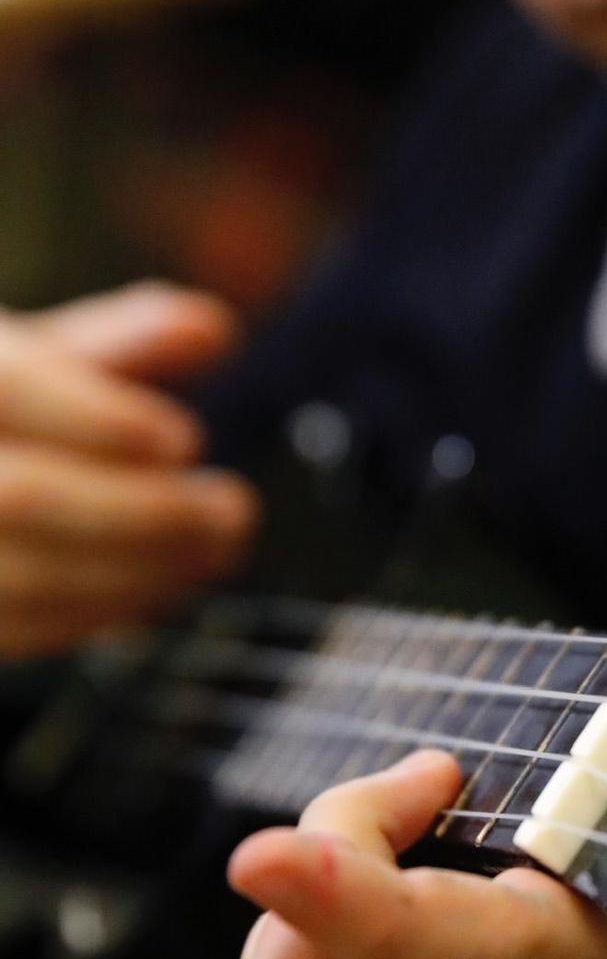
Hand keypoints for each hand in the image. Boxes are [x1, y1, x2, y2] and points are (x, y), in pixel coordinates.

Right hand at [0, 283, 258, 660]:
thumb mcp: (29, 359)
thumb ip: (118, 343)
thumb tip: (215, 329)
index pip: (4, 386)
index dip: (98, 419)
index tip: (184, 440)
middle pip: (16, 497)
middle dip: (142, 512)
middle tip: (232, 512)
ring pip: (22, 577)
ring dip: (137, 571)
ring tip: (212, 549)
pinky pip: (15, 629)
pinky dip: (97, 610)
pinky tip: (157, 585)